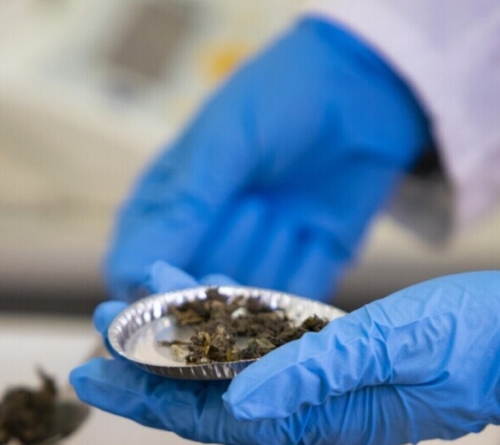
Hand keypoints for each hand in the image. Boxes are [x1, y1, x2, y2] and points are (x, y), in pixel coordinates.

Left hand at [71, 262, 499, 444]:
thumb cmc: (478, 342)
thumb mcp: (392, 348)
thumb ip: (312, 373)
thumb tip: (237, 402)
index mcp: (321, 417)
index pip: (212, 418)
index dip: (147, 398)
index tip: (93, 374)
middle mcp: (314, 409)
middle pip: (210, 399)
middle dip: (148, 370)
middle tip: (95, 332)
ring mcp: (326, 384)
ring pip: (234, 374)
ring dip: (182, 346)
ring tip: (135, 310)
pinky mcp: (340, 356)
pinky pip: (269, 351)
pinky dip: (229, 331)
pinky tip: (207, 305)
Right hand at [104, 18, 431, 302]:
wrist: (365, 84)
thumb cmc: (280, 97)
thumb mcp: (225, 140)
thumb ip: (185, 209)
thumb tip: (137, 274)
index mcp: (163, 206)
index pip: (134, 273)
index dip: (154, 292)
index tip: (187, 279)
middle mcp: (202, 241)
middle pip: (193, 297)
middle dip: (225, 261)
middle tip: (255, 206)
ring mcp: (256, 259)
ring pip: (247, 305)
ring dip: (269, 258)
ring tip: (284, 205)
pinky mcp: (304, 270)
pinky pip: (296, 302)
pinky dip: (305, 270)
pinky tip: (314, 228)